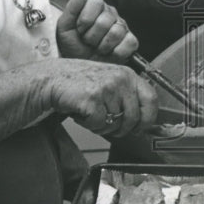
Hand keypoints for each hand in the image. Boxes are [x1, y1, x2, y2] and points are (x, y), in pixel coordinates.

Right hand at [40, 58, 157, 137]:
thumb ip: (127, 96)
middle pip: (134, 117)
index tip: (140, 127)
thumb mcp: (110, 82)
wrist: (52, 79)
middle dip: (122, 129)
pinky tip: (82, 112)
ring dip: (101, 126)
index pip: (152, 99)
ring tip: (91, 113)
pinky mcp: (93, 99)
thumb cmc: (79, 82)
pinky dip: (89, 125)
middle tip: (109, 126)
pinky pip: (99, 125)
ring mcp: (108, 88)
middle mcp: (121, 79)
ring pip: (115, 124)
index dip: (148, 118)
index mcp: (128, 74)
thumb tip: (143, 121)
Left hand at [56, 0, 138, 60]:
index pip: (95, 1)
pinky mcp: (131, 41)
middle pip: (105, 20)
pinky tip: (109, 53)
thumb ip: (72, 7)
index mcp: (95, 6)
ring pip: (116, 32)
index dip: (84, 19)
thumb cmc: (73, 46)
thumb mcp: (65, 26)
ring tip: (97, 48)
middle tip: (87, 41)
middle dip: (91, 36)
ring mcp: (122, 27)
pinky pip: (129, 43)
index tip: (79, 29)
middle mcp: (111, 14)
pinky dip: (116, 52)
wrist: (81, 66)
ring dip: (102, 45)